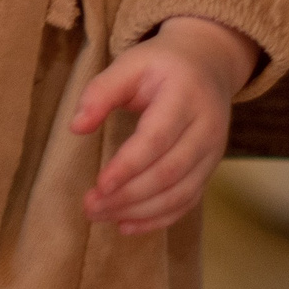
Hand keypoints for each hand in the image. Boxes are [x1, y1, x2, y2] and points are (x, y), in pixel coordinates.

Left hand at [72, 15, 260, 234]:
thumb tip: (76, 127)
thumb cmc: (160, 64)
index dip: (129, 166)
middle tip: (91, 206)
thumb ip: (101, 91)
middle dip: (129, 195)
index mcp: (184, 97)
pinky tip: (128, 225)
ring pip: (180, 192)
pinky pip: (188, 200)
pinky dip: (160, 218)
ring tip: (102, 216)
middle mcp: (206, 129)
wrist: (208, 64)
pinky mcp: (210, 168)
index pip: (157, 139)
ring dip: (140, 211)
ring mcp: (213, 152)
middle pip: (169, 172)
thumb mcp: (130, 63)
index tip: (100, 185)